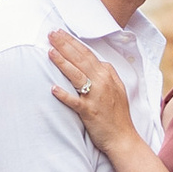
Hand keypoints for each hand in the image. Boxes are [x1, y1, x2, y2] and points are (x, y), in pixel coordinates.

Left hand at [47, 30, 137, 153]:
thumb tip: (96, 62)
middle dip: (64, 45)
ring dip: (62, 62)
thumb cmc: (117, 114)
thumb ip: (105, 74)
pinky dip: (64, 95)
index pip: (87, 54)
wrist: (123, 138)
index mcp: (107, 74)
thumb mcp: (116, 88)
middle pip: (80, 59)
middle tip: (51, 34)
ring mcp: (96, 96)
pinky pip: (74, 101)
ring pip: (76, 75)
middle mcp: (102, 82)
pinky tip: (53, 88)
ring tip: (50, 51)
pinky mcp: (89, 111)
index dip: (72, 42)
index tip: (60, 33)